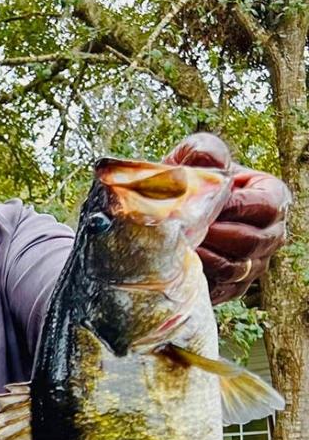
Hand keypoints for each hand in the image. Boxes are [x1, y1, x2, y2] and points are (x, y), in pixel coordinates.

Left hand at [163, 133, 289, 303]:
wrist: (167, 216)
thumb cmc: (189, 181)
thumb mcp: (193, 157)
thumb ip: (204, 151)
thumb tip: (212, 162)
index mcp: (272, 197)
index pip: (267, 206)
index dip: (235, 207)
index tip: (206, 206)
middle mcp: (271, 234)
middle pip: (252, 242)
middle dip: (217, 236)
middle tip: (188, 230)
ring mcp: (254, 264)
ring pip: (236, 268)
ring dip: (206, 258)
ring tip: (182, 246)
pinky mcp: (233, 287)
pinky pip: (222, 289)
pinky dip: (201, 279)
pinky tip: (182, 266)